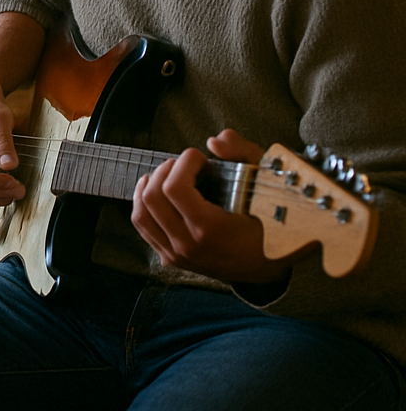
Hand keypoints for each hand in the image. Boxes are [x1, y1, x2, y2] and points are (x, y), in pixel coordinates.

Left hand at [131, 128, 290, 284]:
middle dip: (165, 170)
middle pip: (153, 197)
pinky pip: (143, 228)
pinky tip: (153, 191)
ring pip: (141, 214)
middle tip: (184, 164)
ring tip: (165, 174)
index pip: (175, 188)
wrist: (269, 268)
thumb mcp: (265, 184)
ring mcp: (177, 254)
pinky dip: (143, 205)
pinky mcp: (171, 258)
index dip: (184, 163)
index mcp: (211, 229)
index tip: (199, 158)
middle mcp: (189, 245)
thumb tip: (214, 142)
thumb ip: (243, 154)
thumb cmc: (269, 225)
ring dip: (148, 186)